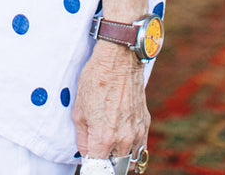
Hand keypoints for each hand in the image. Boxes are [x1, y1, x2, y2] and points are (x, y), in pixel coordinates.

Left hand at [72, 40, 149, 163]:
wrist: (118, 60)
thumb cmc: (96, 80)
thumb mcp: (79, 110)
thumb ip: (82, 138)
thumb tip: (86, 153)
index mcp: (103, 138)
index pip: (98, 169)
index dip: (91, 167)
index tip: (89, 164)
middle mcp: (123, 139)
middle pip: (116, 167)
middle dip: (106, 163)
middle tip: (97, 152)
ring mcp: (136, 132)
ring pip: (130, 159)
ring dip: (119, 157)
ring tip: (109, 145)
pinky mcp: (145, 123)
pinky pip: (140, 146)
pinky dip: (131, 147)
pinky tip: (122, 138)